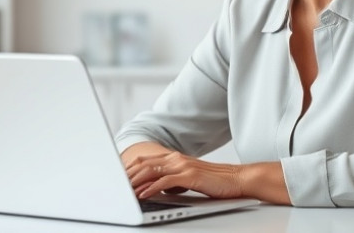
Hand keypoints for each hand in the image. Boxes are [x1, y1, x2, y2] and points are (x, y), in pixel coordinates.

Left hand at [125, 151, 242, 199]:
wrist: (237, 179)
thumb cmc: (215, 181)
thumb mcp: (189, 179)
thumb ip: (173, 180)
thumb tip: (156, 188)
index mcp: (175, 158)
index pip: (146, 161)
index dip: (130, 169)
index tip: (118, 179)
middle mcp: (177, 159)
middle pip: (145, 164)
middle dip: (128, 175)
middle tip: (116, 186)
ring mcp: (183, 166)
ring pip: (152, 171)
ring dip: (136, 182)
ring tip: (125, 191)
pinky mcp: (190, 176)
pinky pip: (165, 181)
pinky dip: (152, 188)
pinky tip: (143, 194)